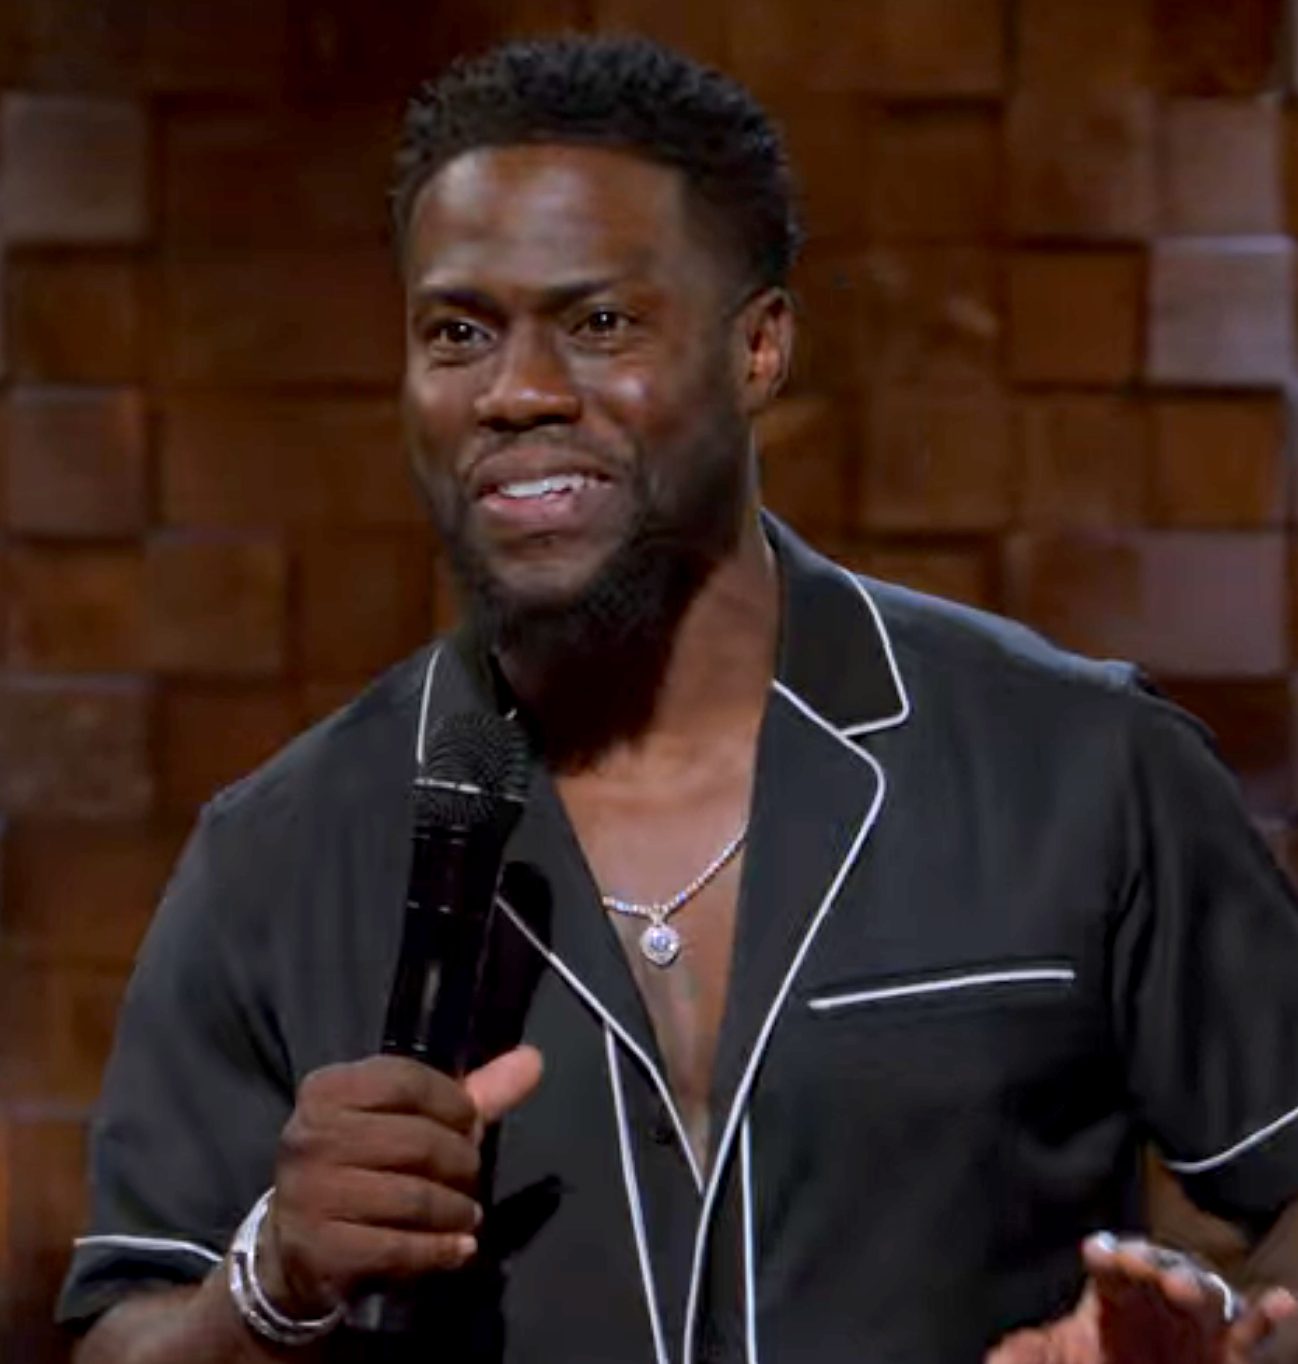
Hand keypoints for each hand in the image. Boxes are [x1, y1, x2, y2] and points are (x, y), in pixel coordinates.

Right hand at [258, 1045, 543, 1316]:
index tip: (470, 1124)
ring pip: (414, 1198)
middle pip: (418, 1141)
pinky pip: (398, 1248)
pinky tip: (458, 1248)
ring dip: (456, 1210)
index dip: (453, 1103)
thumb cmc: (361, 1164)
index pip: (407, 1081)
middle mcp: (312, 1136)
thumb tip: (533, 1059)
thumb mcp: (407, 1118)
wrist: (297, 1244)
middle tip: (469, 1176)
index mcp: (327, 1089)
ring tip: (467, 1214)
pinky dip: (439, 1250)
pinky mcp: (320, 1249)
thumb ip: (472, 1092)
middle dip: (460, 1162)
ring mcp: (311, 1194)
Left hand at [986, 1235, 1297, 1363]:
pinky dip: (1265, 1318)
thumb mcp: (1040, 1362)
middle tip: (1146, 1269)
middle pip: (1159, 1271)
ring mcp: (1192, 1332)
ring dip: (1196, 1286)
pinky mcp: (1223, 1361)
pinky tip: (1280, 1301)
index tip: (1098, 1254)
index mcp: (1110, 1299)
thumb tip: (995, 1357)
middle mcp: (1155, 1307)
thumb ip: (1022, 1354)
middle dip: (1153, 1264)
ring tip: (1183, 1289)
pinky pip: (1248, 1338)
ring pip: (1204, 1297)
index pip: (1110, 1264)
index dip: (1107, 1255)